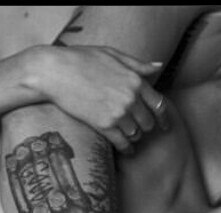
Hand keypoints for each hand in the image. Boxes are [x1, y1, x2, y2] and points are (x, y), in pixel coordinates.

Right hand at [23, 45, 167, 153]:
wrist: (55, 72)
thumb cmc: (81, 58)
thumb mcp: (112, 54)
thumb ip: (136, 64)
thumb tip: (158, 67)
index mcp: (135, 80)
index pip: (159, 103)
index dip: (164, 117)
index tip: (165, 126)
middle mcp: (131, 98)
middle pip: (149, 121)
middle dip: (145, 126)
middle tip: (140, 130)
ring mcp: (118, 113)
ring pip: (136, 133)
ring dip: (134, 137)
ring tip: (129, 138)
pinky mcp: (103, 125)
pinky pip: (122, 142)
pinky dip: (126, 148)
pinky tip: (127, 150)